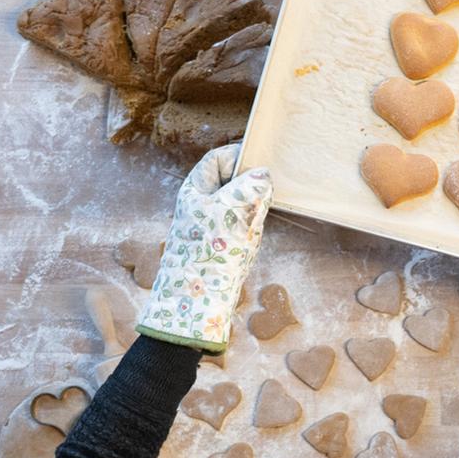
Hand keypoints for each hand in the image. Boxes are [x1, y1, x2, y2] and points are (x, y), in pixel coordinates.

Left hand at [135, 144, 272, 351]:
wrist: (196, 300)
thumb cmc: (209, 252)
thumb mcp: (231, 211)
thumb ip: (249, 187)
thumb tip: (262, 174)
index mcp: (195, 190)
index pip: (218, 159)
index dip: (238, 156)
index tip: (262, 163)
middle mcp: (201, 204)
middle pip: (231, 181)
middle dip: (250, 187)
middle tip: (263, 196)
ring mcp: (213, 224)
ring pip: (241, 205)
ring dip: (252, 213)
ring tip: (250, 227)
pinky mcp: (222, 243)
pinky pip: (242, 227)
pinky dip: (250, 231)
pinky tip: (247, 244)